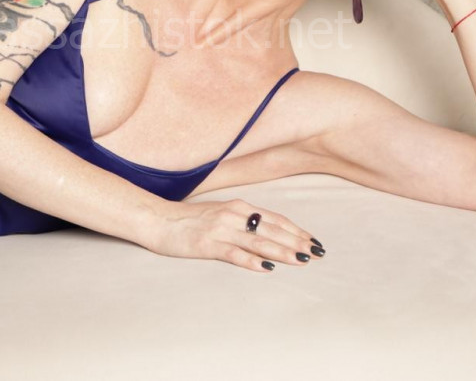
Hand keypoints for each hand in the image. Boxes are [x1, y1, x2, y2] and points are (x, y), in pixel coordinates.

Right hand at [146, 199, 323, 272]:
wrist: (158, 220)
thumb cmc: (189, 219)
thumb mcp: (220, 214)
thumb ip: (242, 220)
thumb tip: (267, 232)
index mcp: (238, 207)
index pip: (275, 219)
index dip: (296, 230)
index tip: (314, 241)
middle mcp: (233, 215)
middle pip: (272, 230)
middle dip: (297, 242)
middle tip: (317, 253)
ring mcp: (220, 230)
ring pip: (258, 242)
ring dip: (282, 251)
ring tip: (301, 260)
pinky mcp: (207, 245)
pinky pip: (234, 253)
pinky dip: (252, 260)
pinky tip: (267, 267)